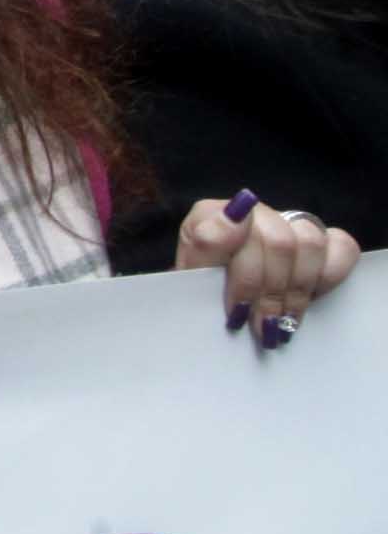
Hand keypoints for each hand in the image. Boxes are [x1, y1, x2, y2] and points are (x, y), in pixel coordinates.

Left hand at [175, 189, 359, 349]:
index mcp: (213, 214)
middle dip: (270, 292)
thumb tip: (239, 208)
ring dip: (297, 290)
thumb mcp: (191, 277)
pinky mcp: (322, 240)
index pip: (237, 229)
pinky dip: (329, 277)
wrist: (222, 310)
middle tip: (261, 325)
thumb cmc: (203, 294)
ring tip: (281, 321)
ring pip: (310, 242)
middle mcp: (254, 212)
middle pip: (279, 242)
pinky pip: (341, 247)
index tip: (239, 312)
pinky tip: (311, 299)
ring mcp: (289, 223)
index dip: (244, 278)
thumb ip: (206, 241)